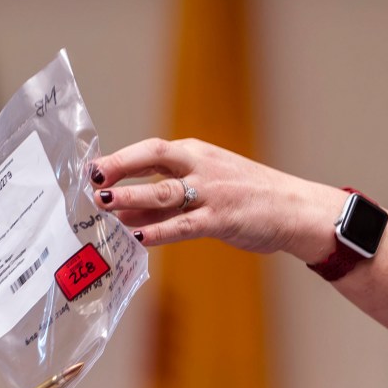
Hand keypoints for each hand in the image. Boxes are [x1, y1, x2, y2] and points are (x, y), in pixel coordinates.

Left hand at [88, 138, 345, 262]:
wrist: (296, 210)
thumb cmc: (245, 199)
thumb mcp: (204, 190)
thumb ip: (162, 203)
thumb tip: (121, 215)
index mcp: (195, 154)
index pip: (150, 150)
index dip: (119, 158)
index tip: (91, 169)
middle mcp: (200, 166)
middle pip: (154, 158)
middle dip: (120, 167)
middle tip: (92, 180)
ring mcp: (212, 191)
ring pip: (164, 191)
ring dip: (132, 197)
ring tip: (104, 205)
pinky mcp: (222, 218)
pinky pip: (184, 225)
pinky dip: (160, 231)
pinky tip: (138, 238)